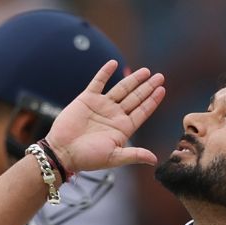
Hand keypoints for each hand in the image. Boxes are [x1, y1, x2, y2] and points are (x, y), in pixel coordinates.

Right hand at [45, 60, 164, 174]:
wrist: (63, 152)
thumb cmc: (88, 158)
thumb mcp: (114, 157)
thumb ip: (134, 155)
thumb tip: (154, 160)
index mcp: (123, 128)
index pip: (142, 111)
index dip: (152, 101)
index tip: (162, 90)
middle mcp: (114, 115)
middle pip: (135, 98)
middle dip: (147, 87)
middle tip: (160, 77)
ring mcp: (101, 106)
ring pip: (121, 89)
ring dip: (133, 79)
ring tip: (146, 71)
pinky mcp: (87, 99)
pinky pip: (98, 82)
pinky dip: (105, 73)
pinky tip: (113, 63)